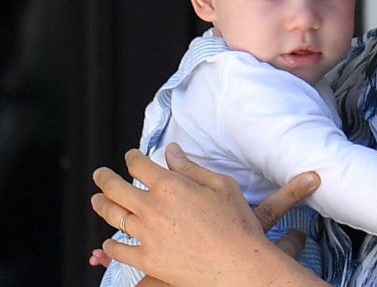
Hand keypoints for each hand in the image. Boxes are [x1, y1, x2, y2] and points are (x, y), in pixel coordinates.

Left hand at [90, 143, 324, 285]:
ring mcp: (147, 236)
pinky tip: (108, 242)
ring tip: (97, 200)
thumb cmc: (236, 224)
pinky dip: (110, 245)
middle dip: (104, 178)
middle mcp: (152, 208)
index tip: (130, 156)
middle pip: (115, 188)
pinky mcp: (147, 260)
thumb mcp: (222, 185)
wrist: (239, 264)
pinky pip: (119, 251)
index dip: (132, 157)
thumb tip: (171, 151)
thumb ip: (191, 168)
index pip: (139, 165)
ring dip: (101, 205)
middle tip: (100, 174)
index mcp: (170, 186)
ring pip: (113, 216)